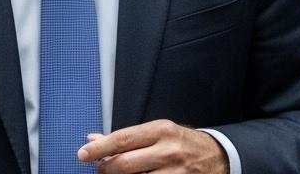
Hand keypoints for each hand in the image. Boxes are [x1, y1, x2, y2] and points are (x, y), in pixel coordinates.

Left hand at [77, 119, 228, 173]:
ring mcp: (174, 172)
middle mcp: (168, 150)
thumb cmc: (183, 143)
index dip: (99, 149)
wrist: (217, 157)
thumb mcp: (158, 132)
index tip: (83, 154)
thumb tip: (93, 140)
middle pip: (124, 163)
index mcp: (161, 130)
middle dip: (105, 169)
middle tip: (100, 169)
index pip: (122, 139)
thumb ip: (127, 138)